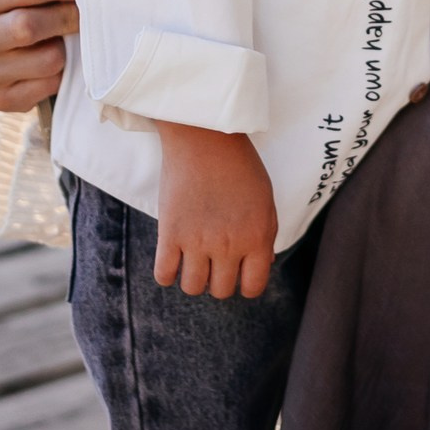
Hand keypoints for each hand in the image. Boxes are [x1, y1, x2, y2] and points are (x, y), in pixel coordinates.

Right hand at [154, 123, 279, 296]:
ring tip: (193, 260)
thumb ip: (264, 236)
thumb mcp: (265, 200)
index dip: (245, 284)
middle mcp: (228, 245)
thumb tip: (262, 265)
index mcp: (257, 237)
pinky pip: (163, 275)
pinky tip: (173, 258)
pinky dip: (167, 273)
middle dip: (218, 280)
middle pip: (220, 290)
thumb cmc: (239, 165)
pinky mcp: (170, 233)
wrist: (205, 138)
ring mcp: (197, 241)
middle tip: (213, 261)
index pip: (253, 287)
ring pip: (191, 288)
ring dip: (193, 278)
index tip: (238, 274)